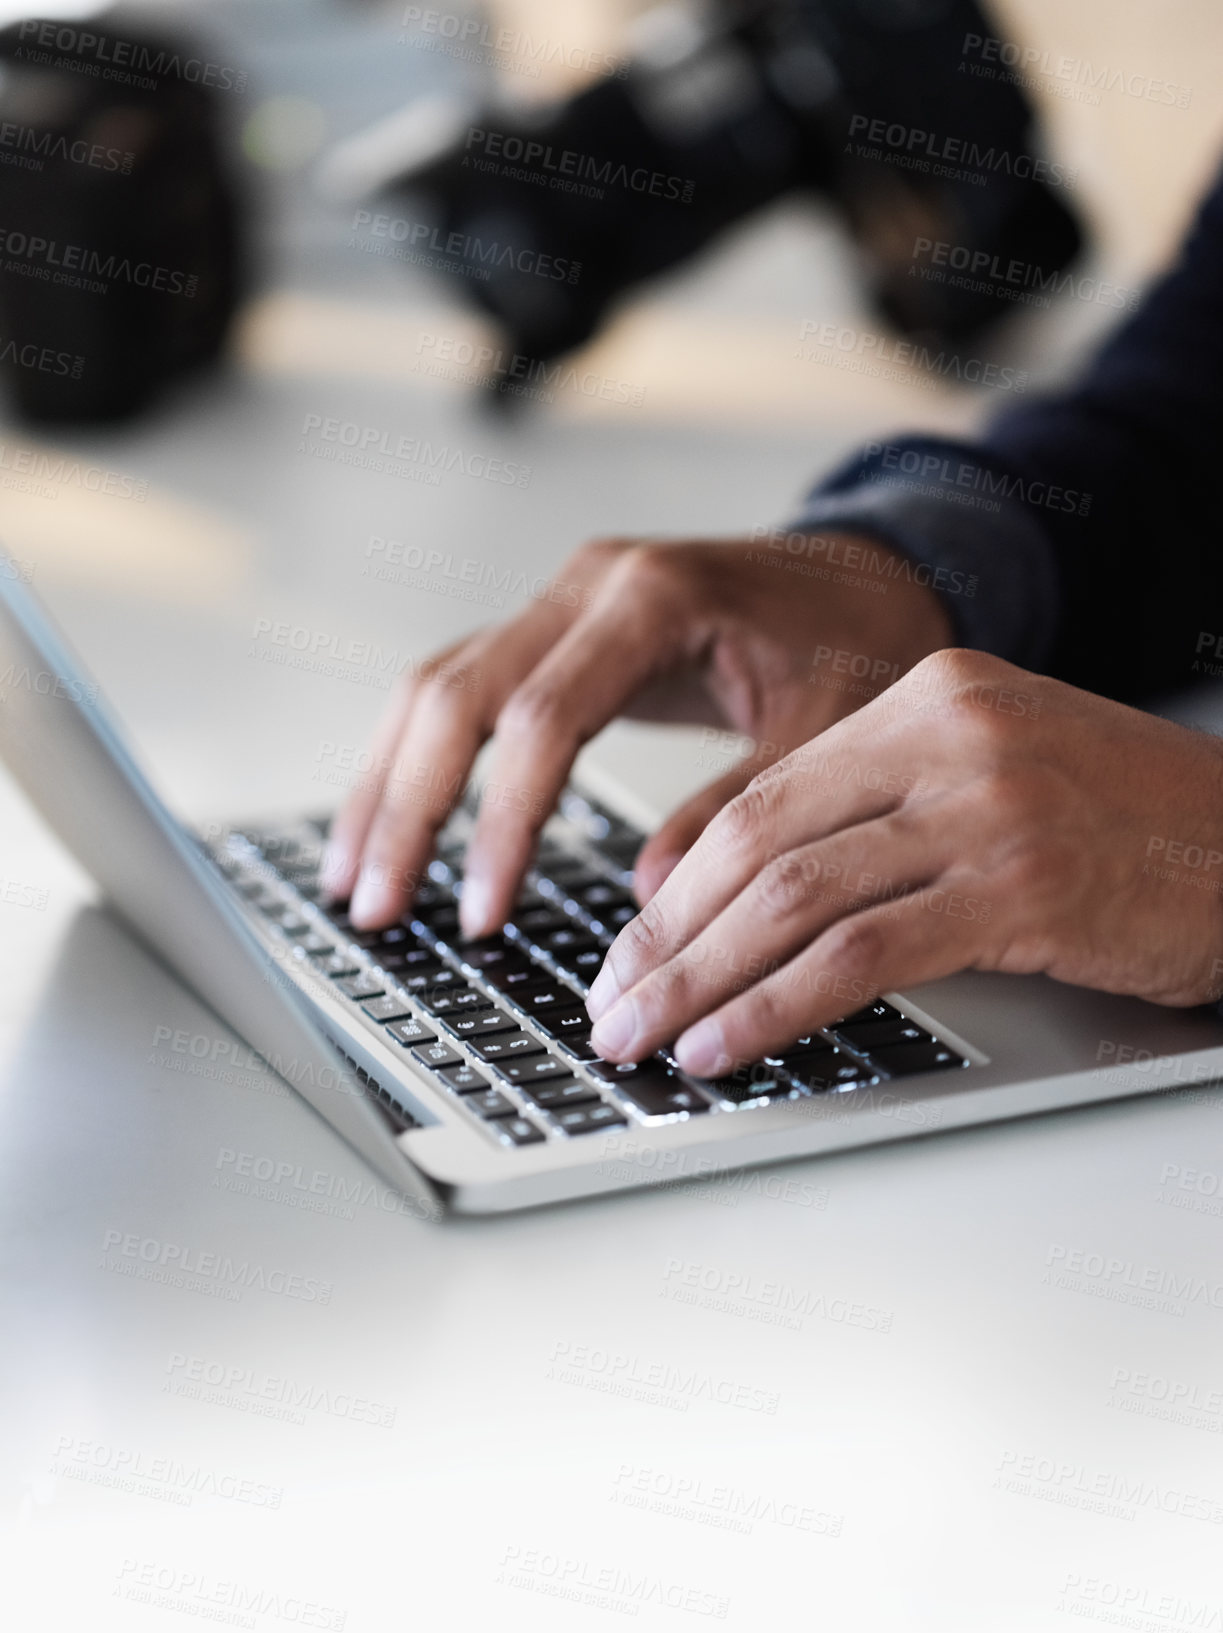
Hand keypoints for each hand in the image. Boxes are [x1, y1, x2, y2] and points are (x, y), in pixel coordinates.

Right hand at [323, 532, 951, 932]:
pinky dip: (417, 755)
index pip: (542, 719)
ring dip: (389, 783)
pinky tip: (390, 815)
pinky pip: (461, 684)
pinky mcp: (556, 626)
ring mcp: (564, 598)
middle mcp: (590, 584)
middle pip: (458, 693)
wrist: (867, 575)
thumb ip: (736, 811)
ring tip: (354, 877)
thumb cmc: (854, 641)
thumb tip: (650, 897)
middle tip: (377, 906)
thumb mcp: (821, 733)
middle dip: (409, 809)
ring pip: (438, 684)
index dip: (501, 823)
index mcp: (654, 598)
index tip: (481, 911)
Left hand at [585, 648, 1222, 1075]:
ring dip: (698, 982)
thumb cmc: (1132, 827)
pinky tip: (726, 1044)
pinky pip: (861, 956)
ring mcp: (988, 807)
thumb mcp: (995, 779)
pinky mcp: (1024, 887)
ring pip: (792, 902)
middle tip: (608, 1005)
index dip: (677, 886)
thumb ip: (881, 813)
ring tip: (641, 1038)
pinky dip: (774, 1007)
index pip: (762, 797)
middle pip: (758, 846)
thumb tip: (746, 904)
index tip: (629, 949)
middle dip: (665, 941)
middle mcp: (951, 734)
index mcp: (930, 694)